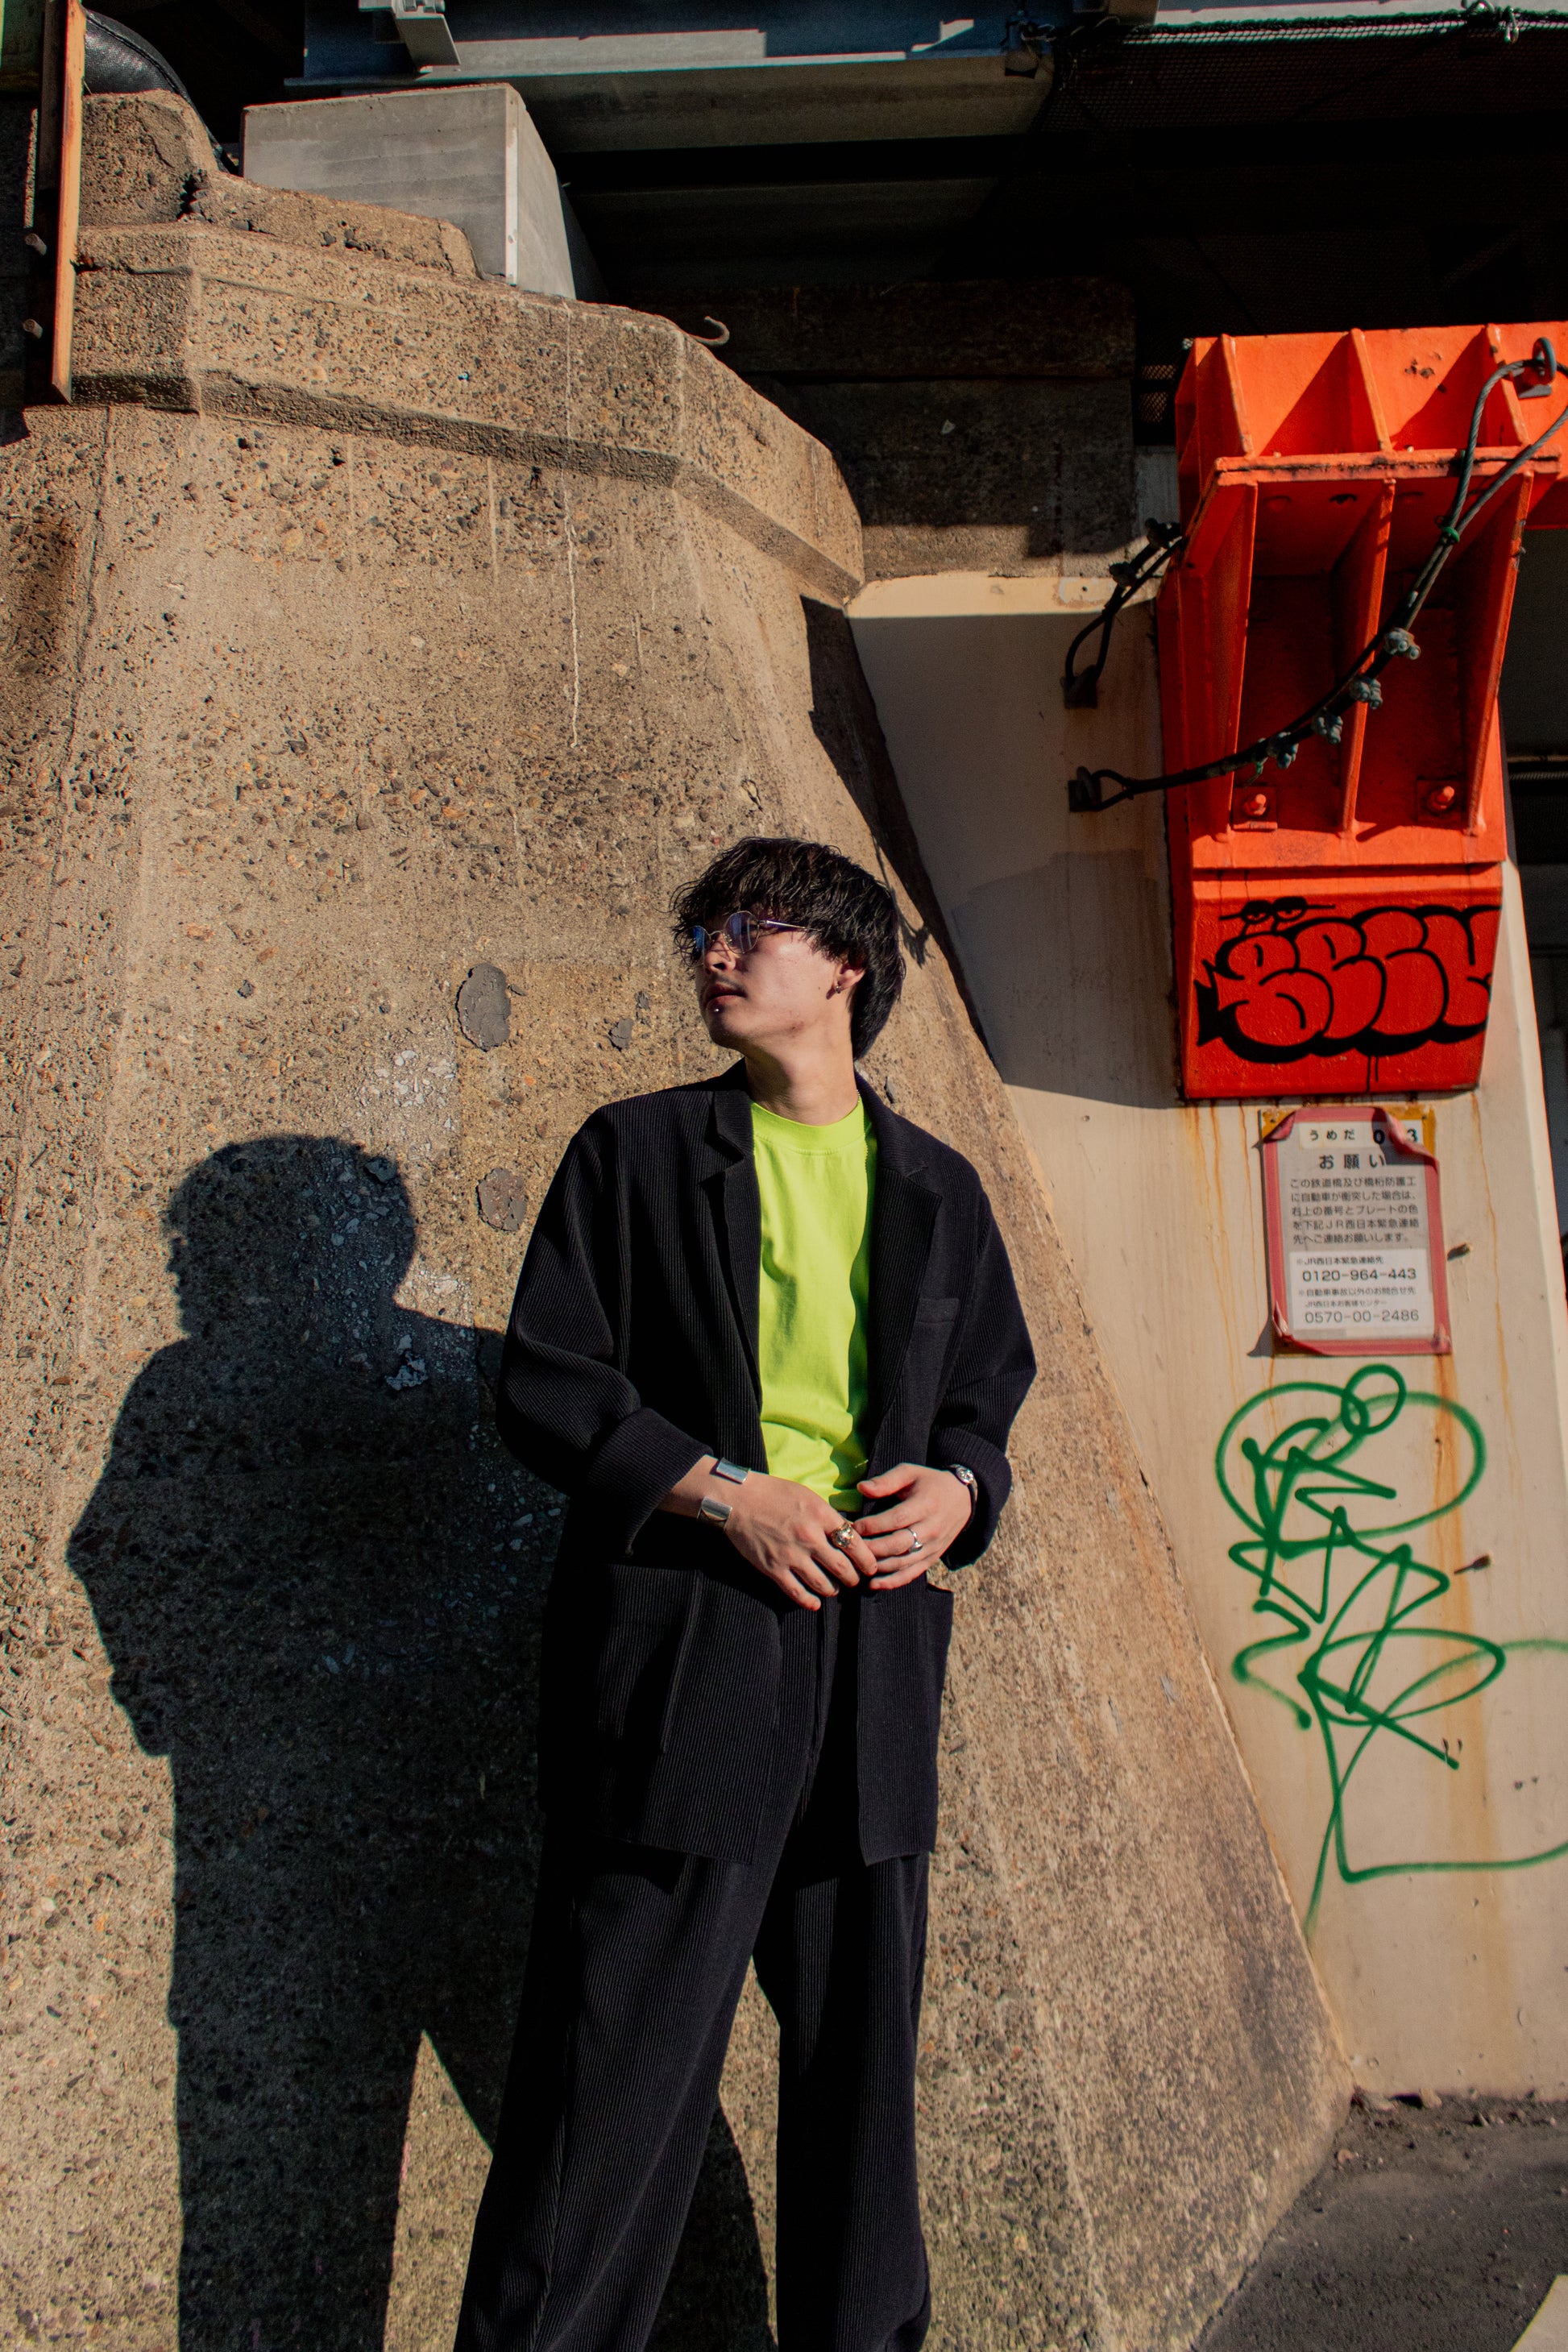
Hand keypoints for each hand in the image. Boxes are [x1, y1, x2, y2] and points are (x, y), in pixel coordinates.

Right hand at [720, 1471, 879, 1610]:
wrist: (739, 1499)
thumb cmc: (774, 1493)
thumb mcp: (808, 1496)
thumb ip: (828, 1516)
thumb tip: (849, 1531)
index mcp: (821, 1515)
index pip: (854, 1543)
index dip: (867, 1559)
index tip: (870, 1566)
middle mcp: (809, 1537)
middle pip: (843, 1567)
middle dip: (853, 1578)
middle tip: (854, 1580)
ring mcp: (791, 1555)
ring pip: (824, 1584)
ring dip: (833, 1589)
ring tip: (834, 1588)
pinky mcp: (774, 1569)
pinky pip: (797, 1593)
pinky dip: (810, 1602)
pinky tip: (815, 1604)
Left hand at [855, 1464, 973, 1589]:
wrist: (962, 1499)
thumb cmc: (930, 1483)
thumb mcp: (910, 1473)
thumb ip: (886, 1481)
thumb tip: (861, 1488)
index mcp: (925, 1505)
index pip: (896, 1519)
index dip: (873, 1525)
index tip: (854, 1526)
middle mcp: (931, 1529)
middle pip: (898, 1544)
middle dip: (872, 1548)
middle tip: (852, 1547)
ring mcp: (933, 1547)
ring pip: (903, 1562)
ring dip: (879, 1566)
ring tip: (858, 1564)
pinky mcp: (932, 1558)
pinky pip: (912, 1574)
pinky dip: (892, 1582)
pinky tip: (873, 1584)